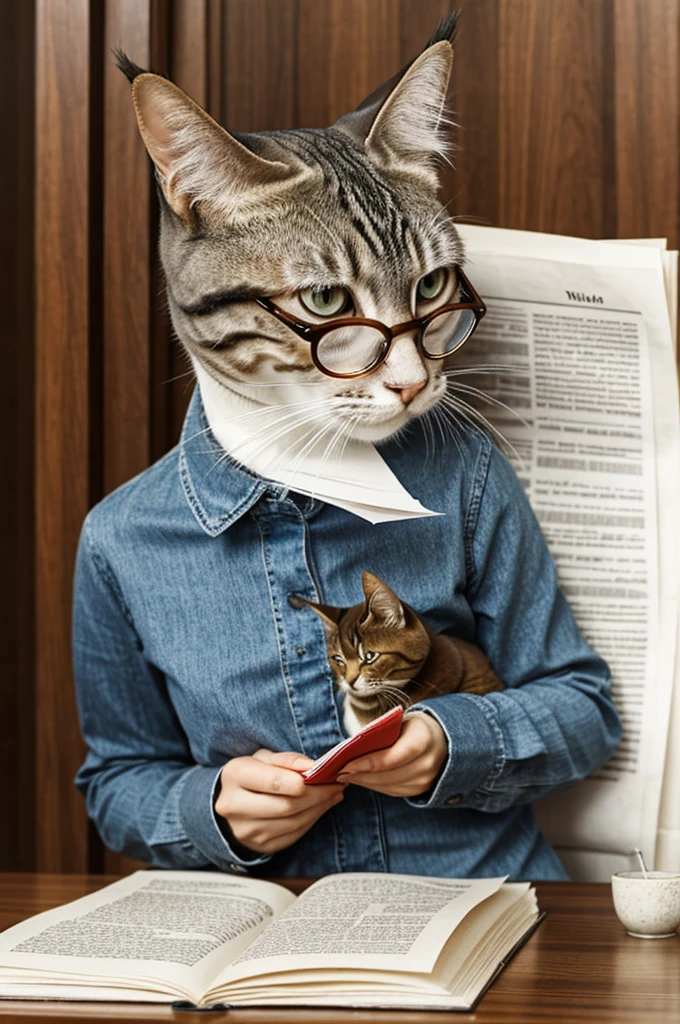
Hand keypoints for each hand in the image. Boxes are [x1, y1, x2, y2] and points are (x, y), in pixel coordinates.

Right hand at [215, 750, 345, 855]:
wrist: (230, 801)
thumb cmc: (251, 774)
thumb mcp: (264, 757)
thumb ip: (288, 760)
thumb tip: (312, 766)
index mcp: (235, 776)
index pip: (274, 782)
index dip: (303, 781)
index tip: (323, 773)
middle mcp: (234, 806)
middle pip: (287, 805)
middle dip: (318, 795)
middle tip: (336, 784)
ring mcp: (246, 830)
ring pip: (293, 823)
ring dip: (320, 808)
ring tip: (333, 793)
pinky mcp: (259, 845)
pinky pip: (294, 835)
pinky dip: (312, 820)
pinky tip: (321, 807)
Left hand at [336, 712, 447, 796]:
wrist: (445, 739)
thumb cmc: (414, 726)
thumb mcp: (401, 722)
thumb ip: (381, 733)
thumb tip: (352, 748)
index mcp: (423, 739)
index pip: (390, 758)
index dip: (365, 764)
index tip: (344, 764)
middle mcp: (428, 763)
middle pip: (387, 775)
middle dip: (360, 774)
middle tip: (338, 772)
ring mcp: (426, 780)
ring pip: (388, 786)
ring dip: (364, 782)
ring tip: (345, 776)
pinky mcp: (420, 790)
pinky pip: (393, 791)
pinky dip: (375, 786)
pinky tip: (361, 780)